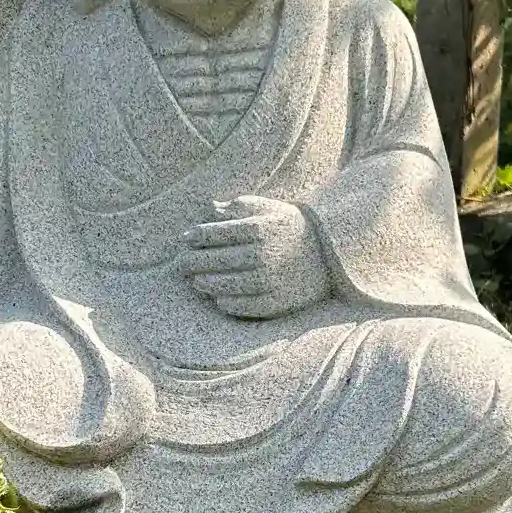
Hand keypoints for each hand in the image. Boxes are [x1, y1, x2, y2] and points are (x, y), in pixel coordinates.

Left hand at [180, 195, 330, 318]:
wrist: (331, 252)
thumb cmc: (291, 226)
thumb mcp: (269, 208)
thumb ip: (239, 206)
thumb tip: (210, 207)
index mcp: (258, 228)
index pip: (216, 233)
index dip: (196, 236)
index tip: (185, 239)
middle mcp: (263, 254)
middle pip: (216, 260)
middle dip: (193, 261)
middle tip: (180, 264)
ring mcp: (270, 280)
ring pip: (226, 285)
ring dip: (205, 284)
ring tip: (196, 281)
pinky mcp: (278, 302)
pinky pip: (245, 306)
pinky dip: (227, 304)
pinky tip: (218, 298)